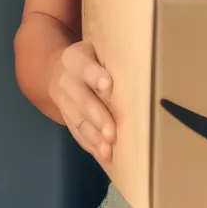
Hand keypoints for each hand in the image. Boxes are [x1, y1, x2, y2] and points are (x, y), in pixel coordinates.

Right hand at [50, 40, 115, 162]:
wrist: (60, 70)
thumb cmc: (95, 58)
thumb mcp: (101, 50)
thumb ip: (114, 59)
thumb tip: (145, 70)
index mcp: (75, 58)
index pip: (84, 66)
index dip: (95, 75)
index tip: (108, 86)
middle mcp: (65, 80)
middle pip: (81, 99)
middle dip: (98, 117)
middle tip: (112, 133)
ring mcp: (63, 101)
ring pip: (78, 120)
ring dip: (93, 137)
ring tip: (108, 151)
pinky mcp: (65, 117)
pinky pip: (76, 132)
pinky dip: (90, 145)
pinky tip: (103, 157)